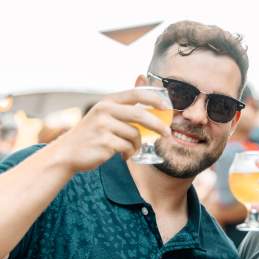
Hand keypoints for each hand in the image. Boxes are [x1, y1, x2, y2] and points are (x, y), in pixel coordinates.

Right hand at [51, 88, 170, 172]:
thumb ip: (124, 105)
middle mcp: (105, 110)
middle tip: (168, 134)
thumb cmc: (92, 134)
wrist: (67, 153)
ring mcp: (103, 126)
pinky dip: (130, 153)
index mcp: (107, 102)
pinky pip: (128, 147)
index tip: (167, 107)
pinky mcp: (104, 142)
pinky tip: (122, 156)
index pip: (136, 94)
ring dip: (137, 145)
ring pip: (135, 135)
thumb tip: (143, 80)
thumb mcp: (105, 114)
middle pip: (141, 115)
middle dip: (158, 125)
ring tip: (129, 149)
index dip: (154, 99)